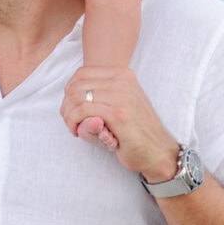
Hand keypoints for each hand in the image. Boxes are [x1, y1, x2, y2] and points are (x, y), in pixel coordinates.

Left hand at [60, 69, 180, 183]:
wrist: (157, 151)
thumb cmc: (134, 131)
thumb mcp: (117, 106)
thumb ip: (97, 96)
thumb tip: (69, 93)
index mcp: (122, 75)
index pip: (81, 74)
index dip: (69, 92)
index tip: (72, 109)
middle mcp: (123, 81)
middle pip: (76, 86)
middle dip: (67, 106)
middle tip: (71, 123)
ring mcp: (122, 96)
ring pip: (76, 98)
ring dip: (69, 115)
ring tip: (75, 128)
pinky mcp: (118, 114)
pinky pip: (83, 111)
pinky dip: (74, 122)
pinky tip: (78, 132)